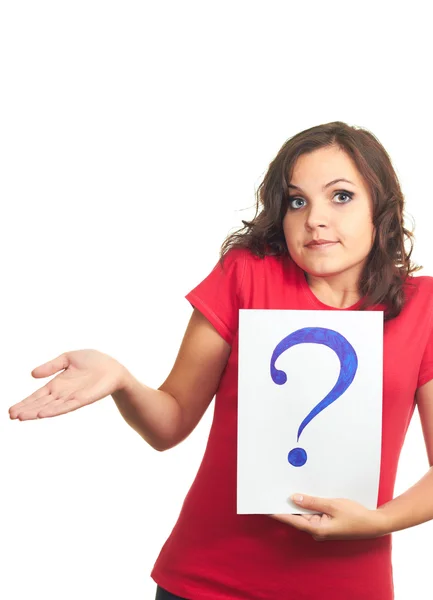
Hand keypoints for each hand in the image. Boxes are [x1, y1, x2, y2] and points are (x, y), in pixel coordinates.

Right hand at [9, 349, 129, 419]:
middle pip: (40, 404)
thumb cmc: (93, 361)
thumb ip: (51, 366)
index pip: (37, 396)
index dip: (25, 402)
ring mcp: (72, 397)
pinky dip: (54, 410)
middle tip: (11, 416)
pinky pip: (66, 406)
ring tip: (21, 417)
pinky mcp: (83, 399)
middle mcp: (62, 394)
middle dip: (26, 410)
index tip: (11, 411)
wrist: (113, 367)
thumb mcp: (68, 359)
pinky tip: (42, 414)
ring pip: (50, 407)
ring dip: (36, 412)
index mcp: (57, 384)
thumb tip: (32, 374)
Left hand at [269, 494, 389, 540]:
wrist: (374, 523)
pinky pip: (312, 514)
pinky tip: (303, 495)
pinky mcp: (326, 523)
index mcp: (317, 529)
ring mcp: (321, 527)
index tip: (265, 506)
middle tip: (273, 492)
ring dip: (297, 504)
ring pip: (304, 515)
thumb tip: (294, 498)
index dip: (277, 512)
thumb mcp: (332, 504)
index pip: (292, 520)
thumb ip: (312, 502)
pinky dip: (307, 505)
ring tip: (284, 490)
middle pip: (296, 517)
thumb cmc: (355, 516)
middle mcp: (316, 530)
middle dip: (286, 505)